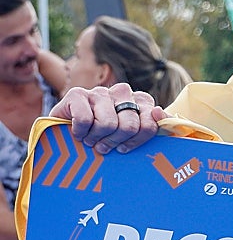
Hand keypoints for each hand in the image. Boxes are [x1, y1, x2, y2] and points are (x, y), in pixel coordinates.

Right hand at [49, 83, 165, 153]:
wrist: (67, 135)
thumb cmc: (105, 138)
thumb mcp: (132, 137)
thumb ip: (152, 128)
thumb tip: (158, 112)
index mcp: (141, 101)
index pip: (150, 124)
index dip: (136, 141)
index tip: (124, 148)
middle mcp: (123, 92)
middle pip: (129, 126)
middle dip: (115, 141)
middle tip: (104, 146)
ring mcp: (100, 91)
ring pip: (107, 124)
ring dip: (96, 138)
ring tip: (90, 140)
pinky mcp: (77, 94)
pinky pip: (85, 120)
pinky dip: (80, 132)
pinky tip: (78, 132)